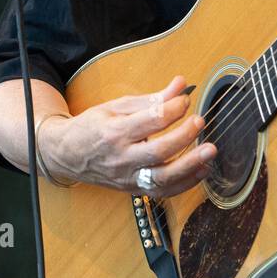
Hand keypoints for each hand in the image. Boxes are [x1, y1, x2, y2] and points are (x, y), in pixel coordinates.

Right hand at [39, 76, 216, 195]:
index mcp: (114, 132)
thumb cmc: (93, 127)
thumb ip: (152, 99)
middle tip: (200, 121)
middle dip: (184, 136)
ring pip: (163, 178)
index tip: (185, 99)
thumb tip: (181, 85)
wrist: (66, 154)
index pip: (151, 120)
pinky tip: (201, 170)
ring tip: (210, 151)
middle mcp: (121, 158)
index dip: (173, 108)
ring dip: (190, 165)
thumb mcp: (117, 106)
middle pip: (159, 151)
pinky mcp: (133, 190)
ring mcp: (127, 178)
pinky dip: (185, 183)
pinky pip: (163, 192)